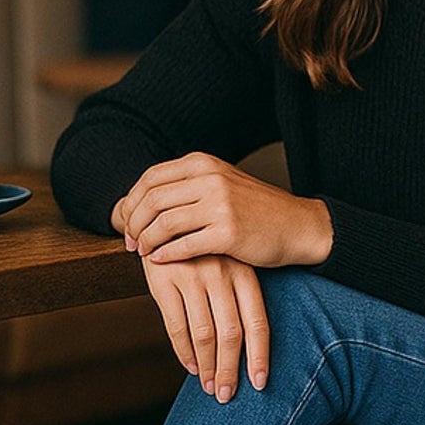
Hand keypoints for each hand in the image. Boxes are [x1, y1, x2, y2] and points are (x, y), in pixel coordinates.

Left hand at [113, 152, 330, 268]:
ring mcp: (220, 205)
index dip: (132, 201)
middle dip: (134, 223)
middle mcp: (210, 179)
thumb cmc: (256, 209)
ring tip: (143, 252)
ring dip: (147, 240)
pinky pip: (184, 245)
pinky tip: (160, 261)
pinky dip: (166, 255)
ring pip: (164, 223)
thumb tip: (144, 198)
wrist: (297, 225)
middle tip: (130, 242)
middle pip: (152, 200)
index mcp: (203, 163)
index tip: (127, 221)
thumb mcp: (221, 182)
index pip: (151, 178)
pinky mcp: (228, 233)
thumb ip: (187, 184)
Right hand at [138, 252, 269, 402]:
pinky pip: (176, 326)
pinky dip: (184, 352)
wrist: (164, 216)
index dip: (259, 355)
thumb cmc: (205, 251)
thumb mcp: (229, 264)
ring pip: (204, 334)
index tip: (258, 383)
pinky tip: (190, 366)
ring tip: (209, 387)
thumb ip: (239, 298)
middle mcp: (221, 274)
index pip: (257, 322)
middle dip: (229, 369)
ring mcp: (192, 276)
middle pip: (231, 334)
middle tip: (226, 394)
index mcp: (244, 272)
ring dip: (207, 366)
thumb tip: (249, 349)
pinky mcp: (164, 281)